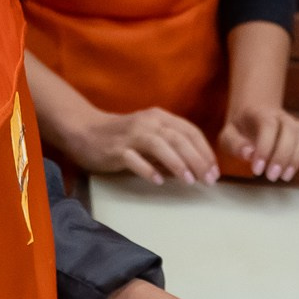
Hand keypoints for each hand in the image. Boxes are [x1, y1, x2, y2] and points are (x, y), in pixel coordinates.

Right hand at [63, 105, 219, 184]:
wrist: (84, 131)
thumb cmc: (123, 137)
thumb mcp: (151, 138)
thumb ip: (172, 149)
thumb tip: (196, 169)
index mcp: (160, 117)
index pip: (189, 131)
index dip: (205, 151)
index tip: (214, 171)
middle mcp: (147, 122)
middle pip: (178, 138)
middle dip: (197, 160)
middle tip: (208, 179)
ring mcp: (131, 135)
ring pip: (159, 145)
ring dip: (177, 163)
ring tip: (190, 181)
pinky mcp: (116, 149)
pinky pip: (134, 159)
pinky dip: (147, 170)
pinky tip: (158, 182)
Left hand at [220, 104, 298, 181]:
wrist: (252, 118)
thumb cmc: (240, 130)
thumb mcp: (228, 135)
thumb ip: (235, 144)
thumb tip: (249, 154)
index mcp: (261, 113)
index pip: (269, 126)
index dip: (265, 148)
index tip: (257, 169)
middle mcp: (282, 117)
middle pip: (291, 130)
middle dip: (282, 156)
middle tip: (270, 176)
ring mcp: (296, 126)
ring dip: (297, 158)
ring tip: (284, 177)